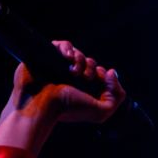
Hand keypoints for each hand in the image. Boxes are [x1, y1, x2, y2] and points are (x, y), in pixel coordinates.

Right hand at [8, 40, 125, 125]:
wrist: (40, 104)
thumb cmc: (68, 109)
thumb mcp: (101, 112)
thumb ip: (116, 96)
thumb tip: (113, 72)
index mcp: (85, 89)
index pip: (100, 74)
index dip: (104, 74)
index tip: (100, 79)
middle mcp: (73, 78)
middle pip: (90, 62)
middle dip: (91, 68)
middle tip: (85, 78)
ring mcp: (60, 66)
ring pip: (78, 53)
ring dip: (80, 60)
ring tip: (73, 72)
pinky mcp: (49, 56)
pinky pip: (63, 45)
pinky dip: (68, 48)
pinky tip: (67, 57)